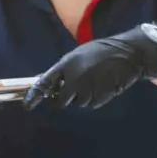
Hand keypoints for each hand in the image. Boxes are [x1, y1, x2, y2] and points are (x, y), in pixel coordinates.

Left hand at [24, 21, 156, 111]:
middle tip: (70, 91)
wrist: (128, 53)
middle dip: (63, 99)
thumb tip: (49, 83)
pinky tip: (101, 85)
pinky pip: (92, 104)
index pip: (45, 82)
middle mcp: (75, 78)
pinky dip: (94, 99)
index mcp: (67, 64)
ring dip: (82, 97)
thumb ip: (64, 70)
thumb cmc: (101, 52)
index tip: (28, 105)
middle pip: (61, 100)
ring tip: (93, 81)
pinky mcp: (101, 96)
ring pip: (78, 103)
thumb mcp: (78, 56)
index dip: (35, 95)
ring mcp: (88, 88)